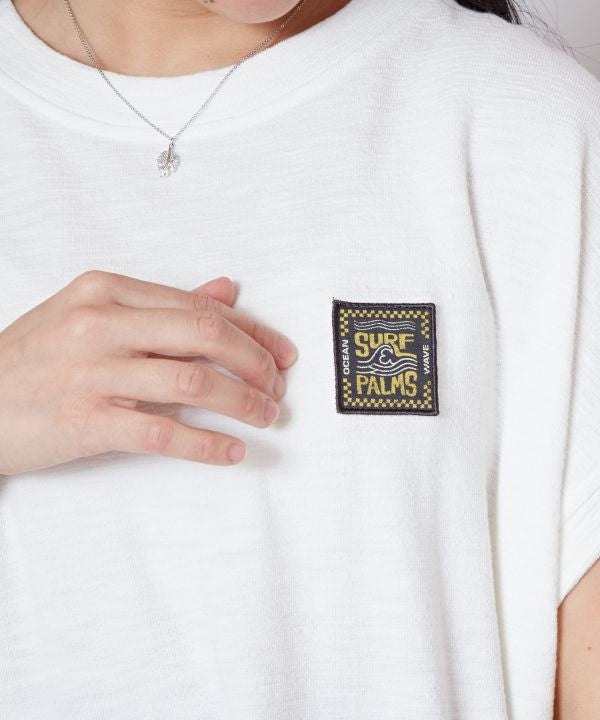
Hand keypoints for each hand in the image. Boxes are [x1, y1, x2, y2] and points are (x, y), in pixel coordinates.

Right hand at [0, 271, 297, 474]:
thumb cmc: (32, 359)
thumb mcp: (90, 314)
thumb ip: (161, 303)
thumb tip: (226, 289)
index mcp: (106, 291)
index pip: (199, 306)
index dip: (251, 330)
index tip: (279, 350)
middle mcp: (100, 325)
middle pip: (205, 335)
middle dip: (255, 362)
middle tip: (278, 383)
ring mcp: (91, 373)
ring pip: (193, 382)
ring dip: (243, 402)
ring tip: (265, 415)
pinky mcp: (84, 422)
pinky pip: (162, 433)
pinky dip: (206, 444)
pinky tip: (231, 450)